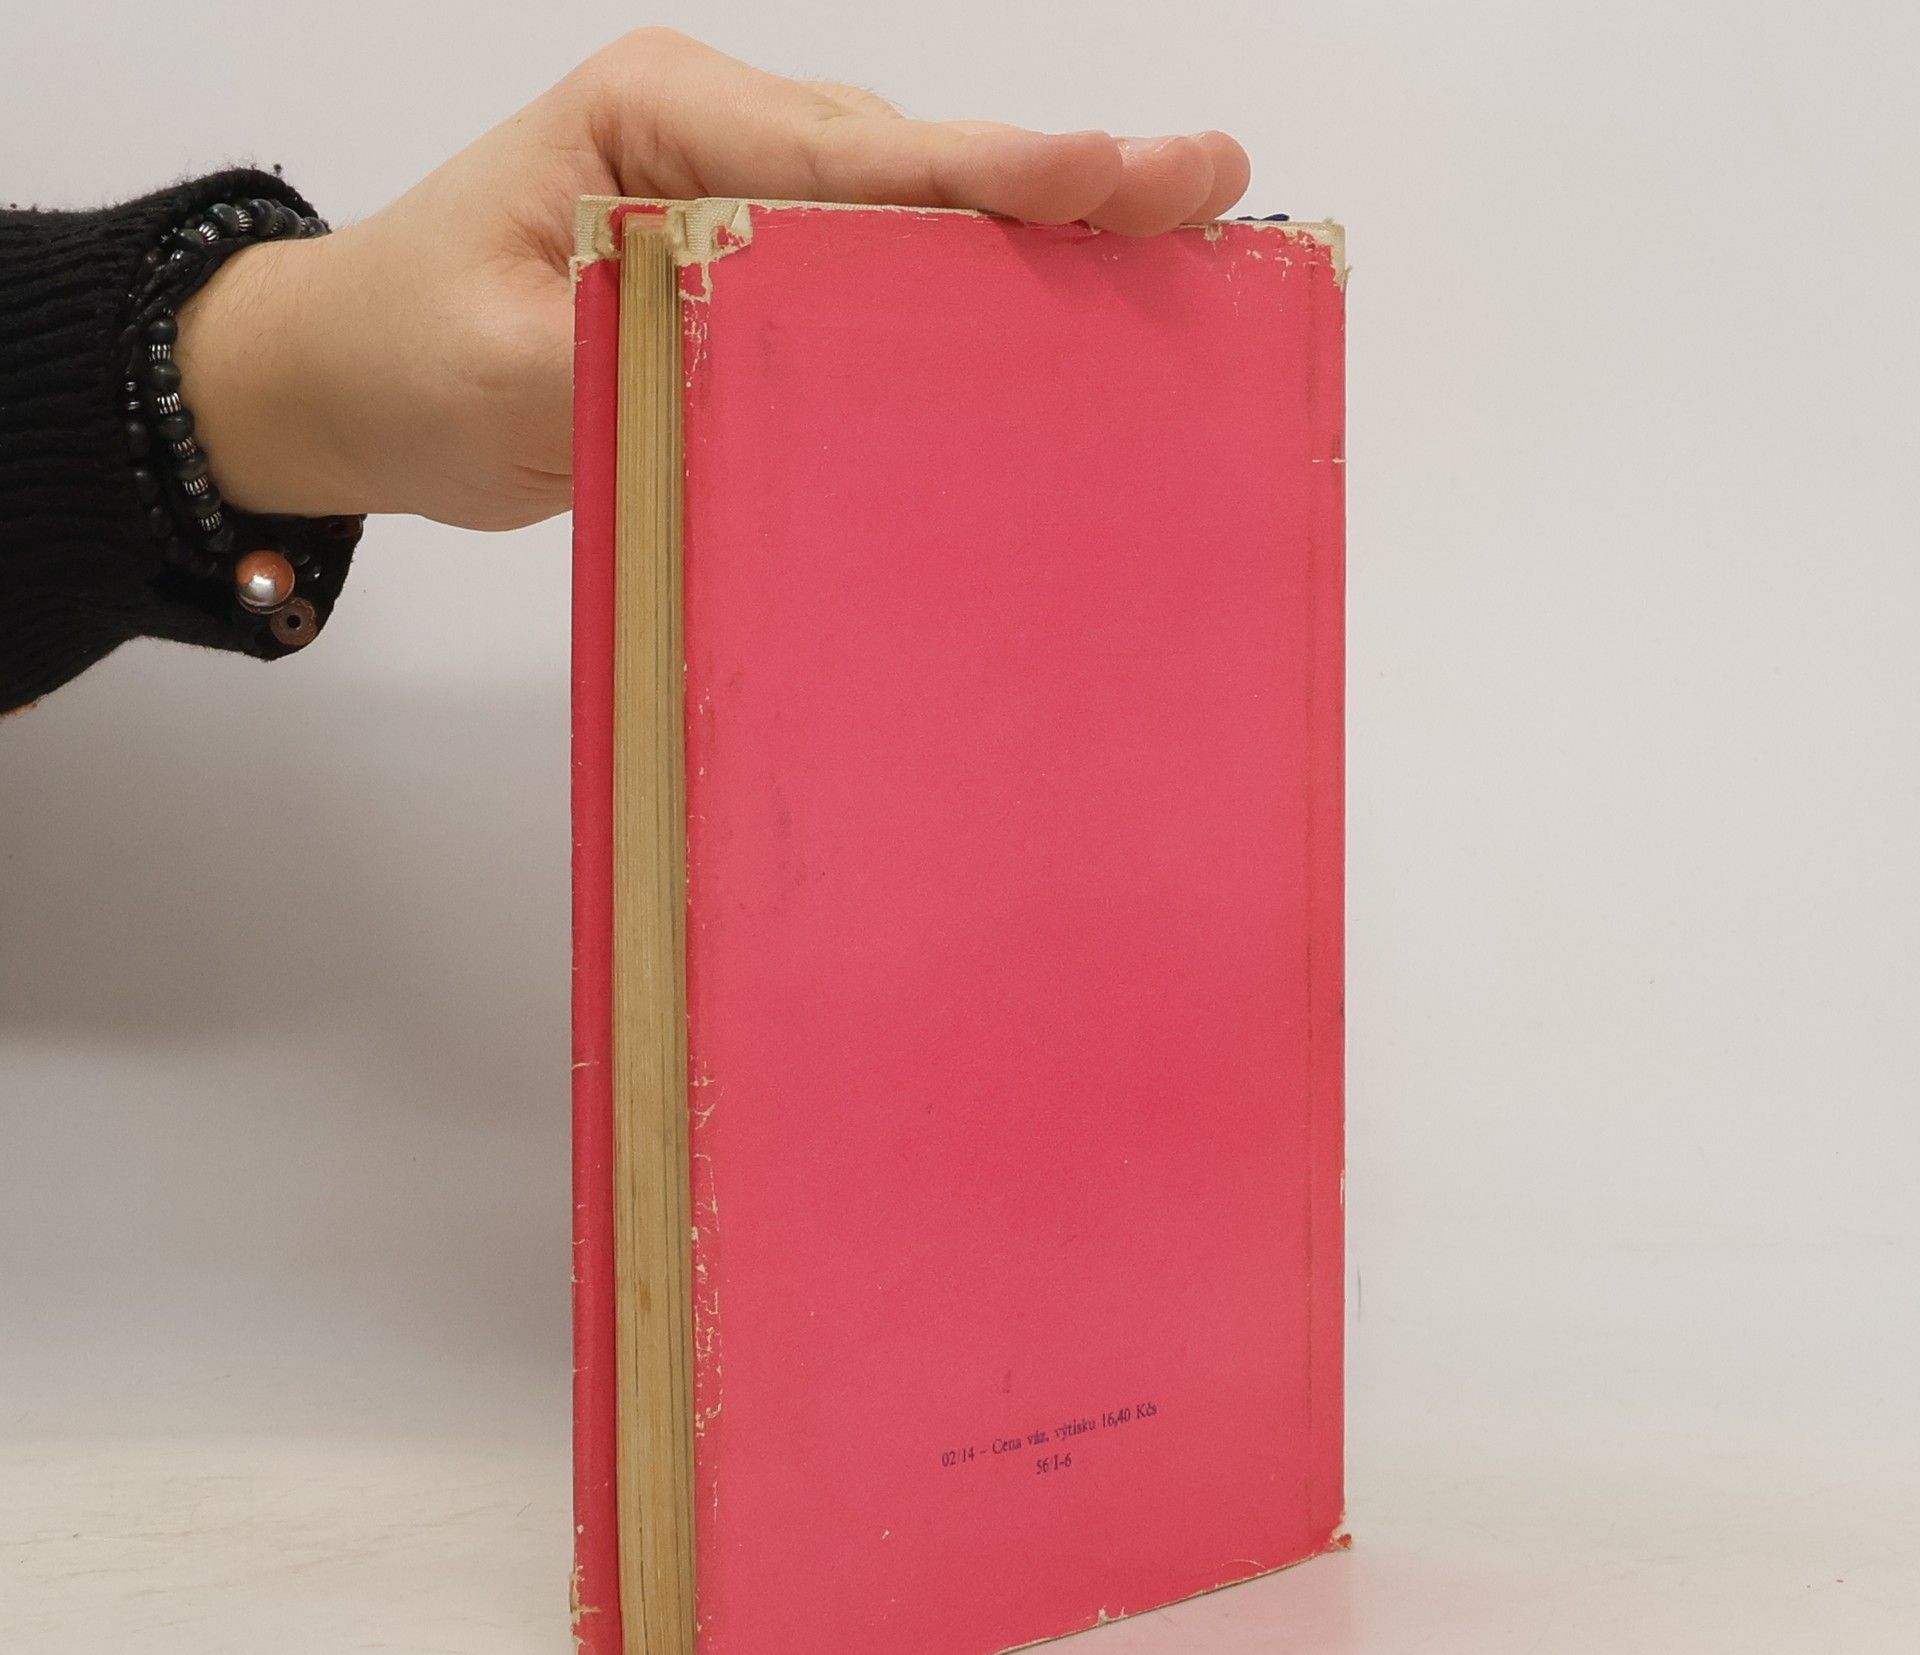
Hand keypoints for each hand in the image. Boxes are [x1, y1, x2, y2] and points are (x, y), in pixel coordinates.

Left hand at [174, 29, 1249, 531]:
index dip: (990, 173)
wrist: (359, 381)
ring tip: (1176, 249)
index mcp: (663, 121)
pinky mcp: (764, 282)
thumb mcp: (511, 359)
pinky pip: (887, 285)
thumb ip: (644, 349)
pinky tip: (1062, 326)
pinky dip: (973, 305)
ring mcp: (753, 207)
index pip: (851, 155)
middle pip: (918, 170)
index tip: (1111, 172)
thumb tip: (779, 361)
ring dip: (1036, 244)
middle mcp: (726, 142)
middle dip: (1062, 182)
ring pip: (918, 222)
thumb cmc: (412, 350)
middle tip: (1207, 187)